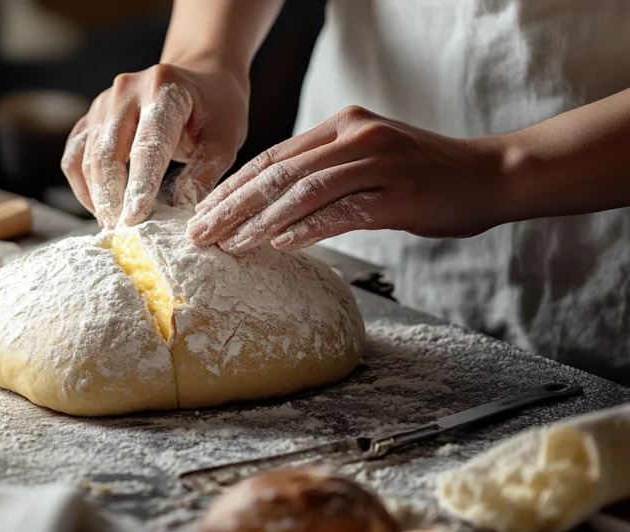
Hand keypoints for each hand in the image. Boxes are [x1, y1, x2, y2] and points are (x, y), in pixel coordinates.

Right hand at [61, 62, 249, 228]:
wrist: (200, 76)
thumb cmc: (216, 108)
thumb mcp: (224, 140)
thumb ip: (203, 176)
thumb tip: (181, 217)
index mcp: (164, 90)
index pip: (147, 146)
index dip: (139, 186)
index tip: (134, 221)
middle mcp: (126, 91)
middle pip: (107, 154)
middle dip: (112, 199)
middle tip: (122, 234)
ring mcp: (103, 103)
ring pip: (86, 158)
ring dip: (97, 197)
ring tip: (113, 226)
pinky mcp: (91, 117)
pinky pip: (74, 157)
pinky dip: (84, 187)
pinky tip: (101, 208)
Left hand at [186, 106, 507, 252]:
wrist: (493, 175)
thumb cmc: (426, 177)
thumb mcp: (369, 162)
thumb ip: (326, 174)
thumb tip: (273, 206)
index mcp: (343, 125)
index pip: (274, 157)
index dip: (234, 186)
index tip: (203, 212)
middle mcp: (356, 136)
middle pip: (278, 172)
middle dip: (233, 204)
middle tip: (200, 232)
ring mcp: (377, 161)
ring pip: (302, 190)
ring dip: (259, 220)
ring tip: (229, 244)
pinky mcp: (397, 192)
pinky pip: (342, 210)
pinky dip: (306, 228)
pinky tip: (278, 245)